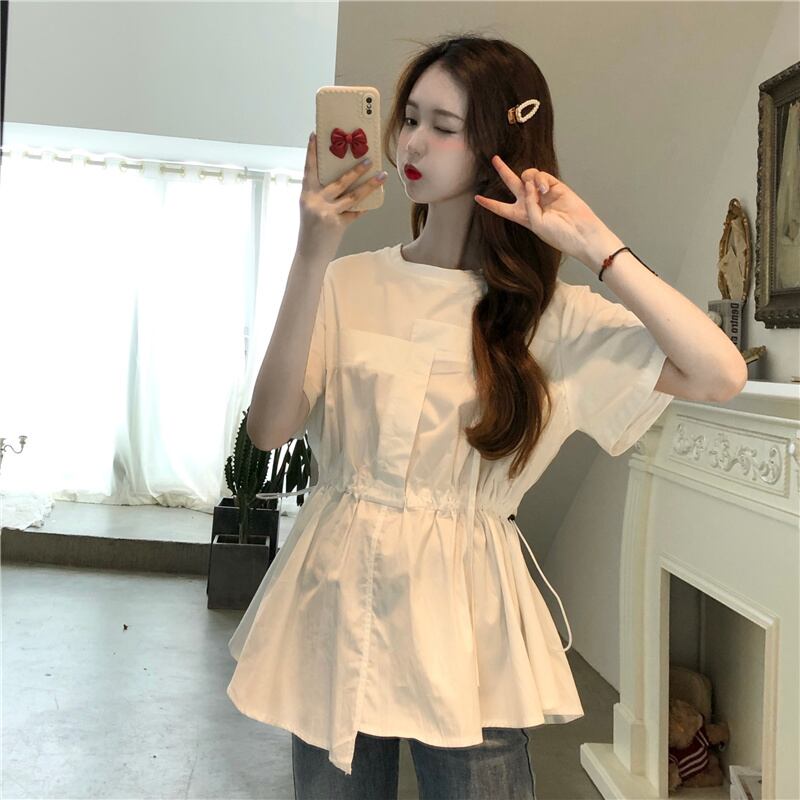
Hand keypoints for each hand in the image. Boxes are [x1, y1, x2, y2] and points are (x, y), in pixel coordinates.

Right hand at [297, 132, 385, 255]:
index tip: (315, 136)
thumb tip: (342, 183)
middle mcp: (315, 201)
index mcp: (306, 195)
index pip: (309, 169)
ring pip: (353, 195)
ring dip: (369, 185)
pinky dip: (365, 207)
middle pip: (339, 181)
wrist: (309, 255)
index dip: (312, 152)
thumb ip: (322, 196)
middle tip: (369, 158)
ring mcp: (327, 212)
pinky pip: (356, 212)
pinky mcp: (337, 224)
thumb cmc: (311, 231)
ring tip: (381, 175)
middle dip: (355, 169)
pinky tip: (374, 202)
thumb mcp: (310, 210)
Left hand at [473, 155, 612, 266]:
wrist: (580, 232)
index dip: (489, 203)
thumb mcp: (535, 223)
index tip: (477, 198)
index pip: (501, 208)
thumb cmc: (557, 234)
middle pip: (512, 184)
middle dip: (503, 171)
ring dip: (529, 180)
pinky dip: (541, 181)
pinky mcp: (555, 185)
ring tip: (539, 192)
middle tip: (495, 159)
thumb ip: (528, 203)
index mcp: (522, 216)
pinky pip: (541, 176)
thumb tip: (529, 182)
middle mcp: (530, 203)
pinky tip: (547, 190)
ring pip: (527, 176)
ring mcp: (542, 193)